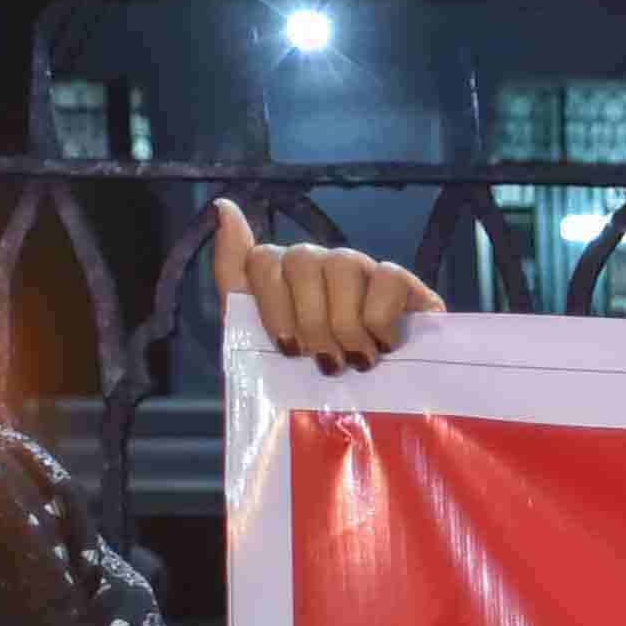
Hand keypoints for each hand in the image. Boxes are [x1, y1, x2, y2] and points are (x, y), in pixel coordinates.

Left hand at [212, 199, 437, 370]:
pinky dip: (381, 321)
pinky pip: (386, 279)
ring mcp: (362, 268)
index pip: (264, 258)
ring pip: (342, 265)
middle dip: (311, 322)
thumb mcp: (256, 335)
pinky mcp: (402, 282)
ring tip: (356, 361)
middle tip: (325, 363)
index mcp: (285, 275)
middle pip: (302, 259)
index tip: (287, 349)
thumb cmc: (311, 381)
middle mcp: (322, 263)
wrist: (376, 417)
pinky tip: (385, 345)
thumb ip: (233, 274)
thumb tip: (223, 208)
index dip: (273, 307)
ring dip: (346, 326)